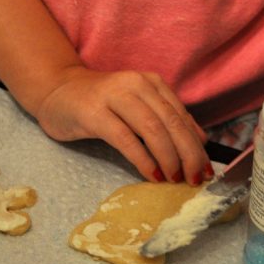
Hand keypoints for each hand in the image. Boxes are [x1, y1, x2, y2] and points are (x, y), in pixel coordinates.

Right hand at [32, 66, 210, 183]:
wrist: (56, 91)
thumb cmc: (99, 105)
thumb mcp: (137, 108)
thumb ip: (164, 120)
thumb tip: (199, 143)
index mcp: (151, 83)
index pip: (180, 116)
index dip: (197, 145)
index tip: (207, 169)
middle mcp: (136, 85)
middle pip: (171, 122)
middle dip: (188, 154)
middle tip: (196, 179)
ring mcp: (114, 96)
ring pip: (152, 129)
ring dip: (169, 158)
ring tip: (176, 179)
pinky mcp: (94, 113)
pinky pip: (126, 139)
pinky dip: (143, 159)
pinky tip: (152, 175)